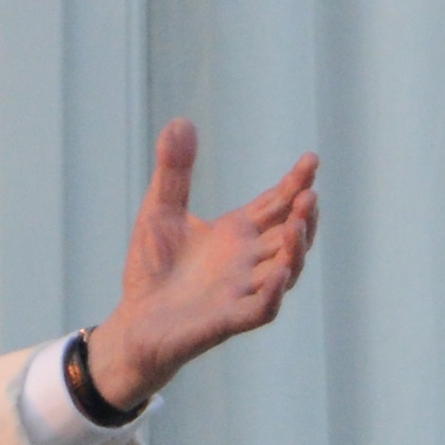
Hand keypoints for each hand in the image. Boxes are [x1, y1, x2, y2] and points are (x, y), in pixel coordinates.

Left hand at [83, 121, 319, 408]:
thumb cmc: (152, 271)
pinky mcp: (227, 321)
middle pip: (290, 236)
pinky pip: (261, 309)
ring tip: (301, 224)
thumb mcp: (160, 211)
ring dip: (297, 249)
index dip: (296, 183)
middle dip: (304, 216)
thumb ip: (174, 171)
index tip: (311, 159)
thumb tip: (180, 120)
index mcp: (239, 234)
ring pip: (285, 271)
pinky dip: (273, 293)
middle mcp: (249, 262)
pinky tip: (279, 273)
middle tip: (310, 193)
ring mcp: (242, 292)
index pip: (277, 205)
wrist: (132, 324)